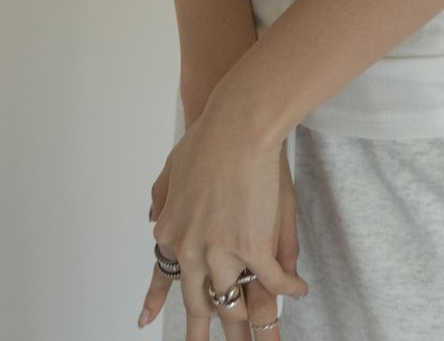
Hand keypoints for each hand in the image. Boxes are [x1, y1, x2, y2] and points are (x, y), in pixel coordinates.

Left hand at [137, 96, 307, 334]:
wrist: (237, 125)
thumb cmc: (207, 137)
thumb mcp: (172, 168)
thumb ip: (161, 197)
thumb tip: (152, 216)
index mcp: (173, 232)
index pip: (166, 277)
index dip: (157, 302)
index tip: (144, 324)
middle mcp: (193, 250)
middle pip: (202, 304)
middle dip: (206, 331)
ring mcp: (222, 251)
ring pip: (235, 304)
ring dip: (252, 327)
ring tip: (262, 340)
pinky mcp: (254, 246)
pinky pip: (273, 281)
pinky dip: (288, 289)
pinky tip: (299, 291)